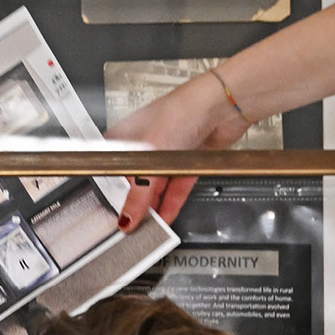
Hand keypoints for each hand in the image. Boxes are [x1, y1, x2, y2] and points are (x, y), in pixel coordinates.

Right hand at [107, 74, 247, 230]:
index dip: (111, 191)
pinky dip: (171, 204)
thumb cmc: (181, 111)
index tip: (111, 211)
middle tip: (130, 225)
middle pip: (136, 182)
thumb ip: (139, 191)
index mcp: (127, 137)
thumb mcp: (149, 156)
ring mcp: (168, 155)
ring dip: (154, 208)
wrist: (222, 106)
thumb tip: (128, 215)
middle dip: (134, 204)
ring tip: (148, 227)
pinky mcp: (188, 163)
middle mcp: (146, 145)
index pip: (113, 169)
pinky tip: (165, 217)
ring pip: (157, 188)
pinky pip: (176, 189)